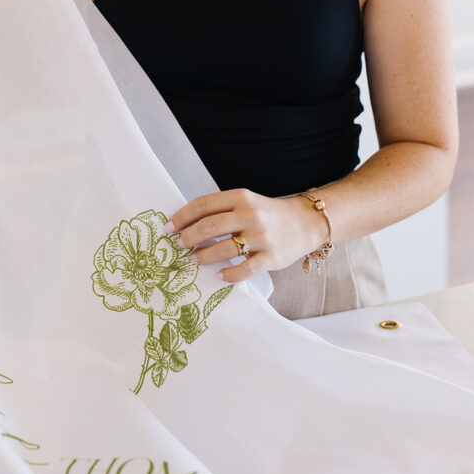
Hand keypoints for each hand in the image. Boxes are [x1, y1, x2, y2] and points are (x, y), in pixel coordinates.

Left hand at [163, 188, 327, 283]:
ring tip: (196, 259)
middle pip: (209, 226)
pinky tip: (219, 275)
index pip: (203, 205)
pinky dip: (228, 274)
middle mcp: (250, 215)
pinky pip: (244, 270)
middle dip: (188, 238)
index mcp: (241, 197)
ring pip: (223, 249)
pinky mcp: (271, 257)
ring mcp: (262, 237)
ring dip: (203, 256)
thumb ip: (220, 210)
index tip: (168, 227)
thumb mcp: (245, 202)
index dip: (182, 216)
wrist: (305, 222)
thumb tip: (185, 224)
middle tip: (180, 245)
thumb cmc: (267, 214)